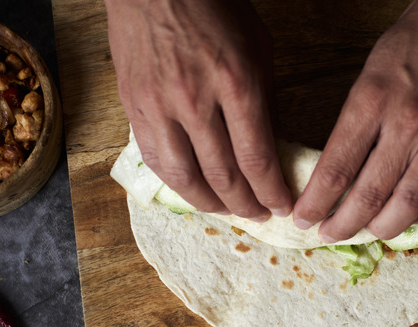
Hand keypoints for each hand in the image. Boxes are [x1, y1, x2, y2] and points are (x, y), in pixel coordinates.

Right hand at [105, 0, 291, 219]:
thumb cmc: (213, 9)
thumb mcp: (258, 49)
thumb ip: (266, 101)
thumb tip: (273, 147)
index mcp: (236, 83)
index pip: (257, 158)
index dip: (272, 192)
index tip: (283, 206)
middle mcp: (196, 101)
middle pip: (224, 176)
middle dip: (247, 204)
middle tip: (260, 214)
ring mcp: (160, 107)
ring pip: (186, 179)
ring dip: (212, 205)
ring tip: (229, 211)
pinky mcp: (134, 109)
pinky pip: (156, 161)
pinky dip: (178, 185)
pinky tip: (194, 192)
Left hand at [292, 0, 417, 241]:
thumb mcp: (374, 66)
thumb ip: (359, 115)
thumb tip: (340, 159)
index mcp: (373, 100)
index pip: (336, 168)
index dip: (316, 202)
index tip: (303, 217)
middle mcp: (406, 126)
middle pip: (368, 196)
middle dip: (342, 225)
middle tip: (327, 235)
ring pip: (407, 205)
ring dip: (381, 228)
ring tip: (366, 233)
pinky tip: (408, 216)